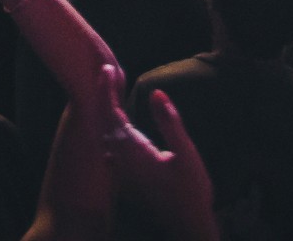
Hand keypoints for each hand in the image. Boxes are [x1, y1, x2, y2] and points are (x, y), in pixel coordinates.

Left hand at [98, 67, 218, 240]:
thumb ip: (170, 123)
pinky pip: (108, 142)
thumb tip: (156, 92)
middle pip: (102, 119)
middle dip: (102, 93)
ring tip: (109, 86)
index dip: (106, 88)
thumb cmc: (191, 192)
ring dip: (104, 108)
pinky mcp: (123, 176)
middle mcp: (120, 160)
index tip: (107, 68)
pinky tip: (115, 116)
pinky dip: (108, 123)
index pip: (111, 112)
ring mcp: (119, 170)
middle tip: (107, 70)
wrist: (187, 226)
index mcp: (133, 151)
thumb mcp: (187, 156)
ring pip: (102, 131)